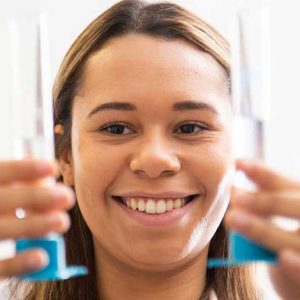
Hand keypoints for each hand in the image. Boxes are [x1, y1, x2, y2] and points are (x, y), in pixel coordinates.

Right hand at [0, 159, 74, 278]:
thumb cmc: (0, 210)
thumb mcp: (5, 193)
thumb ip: (21, 187)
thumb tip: (47, 182)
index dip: (23, 169)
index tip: (53, 168)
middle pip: (0, 201)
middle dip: (34, 197)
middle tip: (67, 197)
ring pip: (1, 230)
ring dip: (32, 225)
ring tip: (62, 221)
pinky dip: (18, 264)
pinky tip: (41, 257)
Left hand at [224, 159, 299, 299]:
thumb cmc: (288, 246)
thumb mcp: (277, 220)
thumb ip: (263, 202)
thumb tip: (236, 181)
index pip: (290, 186)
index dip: (265, 173)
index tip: (238, 163)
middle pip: (299, 206)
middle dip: (266, 201)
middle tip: (234, 195)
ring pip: (296, 240)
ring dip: (264, 229)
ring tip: (233, 218)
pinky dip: (297, 267)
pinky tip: (283, 258)